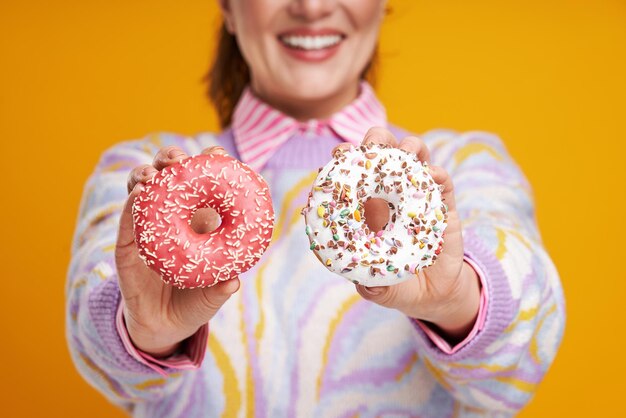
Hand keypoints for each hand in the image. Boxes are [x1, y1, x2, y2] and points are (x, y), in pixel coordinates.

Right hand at [116, 145, 239, 357]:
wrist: (162, 326)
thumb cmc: (195, 303)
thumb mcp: (211, 297)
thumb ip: (221, 289)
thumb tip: (233, 283)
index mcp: (201, 222)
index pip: (204, 185)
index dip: (209, 166)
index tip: (217, 155)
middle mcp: (174, 218)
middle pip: (170, 177)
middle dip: (174, 160)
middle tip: (180, 160)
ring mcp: (149, 226)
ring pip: (145, 188)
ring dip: (148, 174)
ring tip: (155, 174)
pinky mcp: (128, 242)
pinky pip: (129, 218)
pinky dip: (133, 202)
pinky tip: (140, 193)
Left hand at [340, 127, 480, 343]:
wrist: (435, 294)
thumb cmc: (398, 285)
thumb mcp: (382, 288)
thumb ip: (372, 286)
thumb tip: (364, 285)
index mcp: (368, 207)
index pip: (355, 174)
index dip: (346, 158)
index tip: (339, 153)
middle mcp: (392, 195)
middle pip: (384, 155)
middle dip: (378, 139)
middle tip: (375, 144)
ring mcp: (419, 196)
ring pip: (415, 158)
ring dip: (411, 148)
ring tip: (408, 152)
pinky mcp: (445, 206)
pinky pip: (443, 184)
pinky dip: (438, 175)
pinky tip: (433, 175)